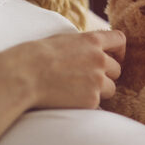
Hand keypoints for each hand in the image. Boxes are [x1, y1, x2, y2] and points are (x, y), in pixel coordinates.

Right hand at [0, 30, 125, 109]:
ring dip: (99, 91)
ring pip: (111, 88)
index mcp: (92, 40)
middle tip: (86, 79)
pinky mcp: (92, 100)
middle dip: (106, 75)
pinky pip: (98, 104)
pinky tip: (69, 100)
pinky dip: (87, 104)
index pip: (119, 40)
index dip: (119, 50)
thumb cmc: (36, 57)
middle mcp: (99, 59)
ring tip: (76, 90)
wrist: (24, 76)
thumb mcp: (62, 40)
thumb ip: (83, 45)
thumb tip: (93, 50)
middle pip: (117, 69)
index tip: (114, 57)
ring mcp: (97, 80)